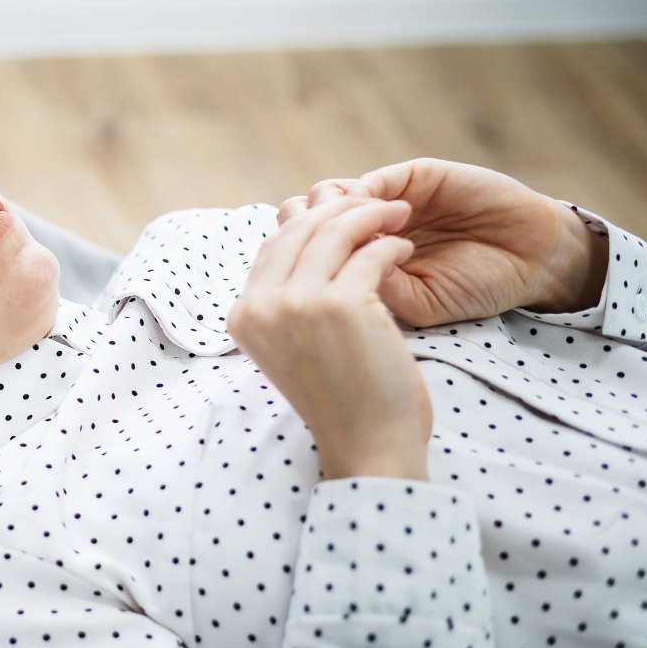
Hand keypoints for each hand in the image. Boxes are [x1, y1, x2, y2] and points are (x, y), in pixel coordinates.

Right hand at [229, 196, 431, 480]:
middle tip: (377, 203)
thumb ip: (285, 302)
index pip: (272, 247)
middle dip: (340, 209)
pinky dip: (390, 244)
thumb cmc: (340, 398)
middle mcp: (262, 306)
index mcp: (243, 316)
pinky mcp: (341, 305)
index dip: (308, 223)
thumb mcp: (291, 346)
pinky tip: (403, 247)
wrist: (368, 445)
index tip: (341, 216)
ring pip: (332, 233)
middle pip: (298, 230)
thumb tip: (302, 245)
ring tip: (397, 215)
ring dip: (369, 215)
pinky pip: (369, 253)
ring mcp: (298, 304)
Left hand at [278, 159, 608, 324]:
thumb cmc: (475, 289)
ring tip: (364, 239)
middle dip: (306, 238)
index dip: (297, 265)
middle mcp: (360, 229)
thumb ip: (373, 287)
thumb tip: (325, 273)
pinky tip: (390, 218)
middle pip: (302, 222)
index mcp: (353, 263)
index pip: (303, 257)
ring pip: (326, 195)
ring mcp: (382, 200)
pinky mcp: (410, 177)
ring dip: (334, 216)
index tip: (309, 286)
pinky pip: (372, 180)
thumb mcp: (418, 303)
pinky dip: (368, 197)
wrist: (531, 261)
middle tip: (328, 258)